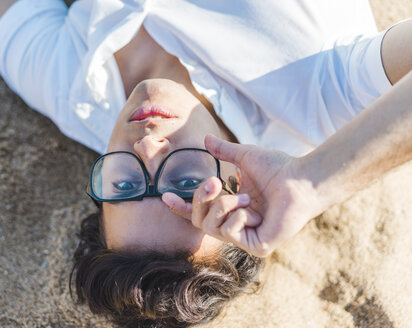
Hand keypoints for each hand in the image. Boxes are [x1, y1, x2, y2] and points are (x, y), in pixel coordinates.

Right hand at [162, 134, 325, 256]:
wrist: (300, 180)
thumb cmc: (278, 168)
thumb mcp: (244, 156)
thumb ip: (223, 151)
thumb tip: (205, 138)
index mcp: (232, 208)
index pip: (200, 213)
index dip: (182, 207)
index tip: (166, 196)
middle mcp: (237, 225)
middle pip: (199, 220)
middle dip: (201, 199)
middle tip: (214, 180)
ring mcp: (246, 238)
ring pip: (211, 227)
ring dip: (224, 206)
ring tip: (246, 196)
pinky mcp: (256, 248)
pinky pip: (229, 234)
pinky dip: (239, 217)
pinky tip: (257, 212)